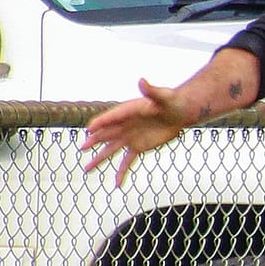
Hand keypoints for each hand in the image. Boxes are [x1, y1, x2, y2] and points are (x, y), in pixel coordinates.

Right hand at [80, 79, 195, 184]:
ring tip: (87, 170)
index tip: (90, 129)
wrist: (181, 112)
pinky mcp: (138, 147)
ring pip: (111, 150)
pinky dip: (121, 172)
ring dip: (99, 159)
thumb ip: (151, 91)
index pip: (112, 117)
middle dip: (95, 141)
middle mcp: (125, 124)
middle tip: (83, 147)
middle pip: (107, 133)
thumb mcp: (164, 96)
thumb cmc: (173, 101)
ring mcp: (130, 137)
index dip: (101, 123)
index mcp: (129, 110)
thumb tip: (142, 81)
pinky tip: (117, 184)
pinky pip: (127, 161)